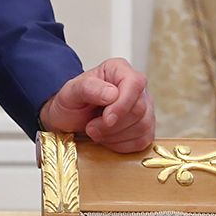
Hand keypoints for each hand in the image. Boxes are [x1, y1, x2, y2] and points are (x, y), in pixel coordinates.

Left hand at [39, 57, 154, 152]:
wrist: (69, 120)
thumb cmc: (71, 102)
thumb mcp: (71, 92)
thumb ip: (89, 88)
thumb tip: (112, 94)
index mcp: (119, 69)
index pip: (134, 84)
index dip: (122, 104)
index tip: (106, 118)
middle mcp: (135, 86)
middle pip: (139, 109)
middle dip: (112, 125)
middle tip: (90, 128)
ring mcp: (144, 107)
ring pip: (142, 127)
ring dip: (115, 136)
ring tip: (96, 131)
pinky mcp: (145, 128)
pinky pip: (142, 141)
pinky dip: (121, 145)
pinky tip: (107, 139)